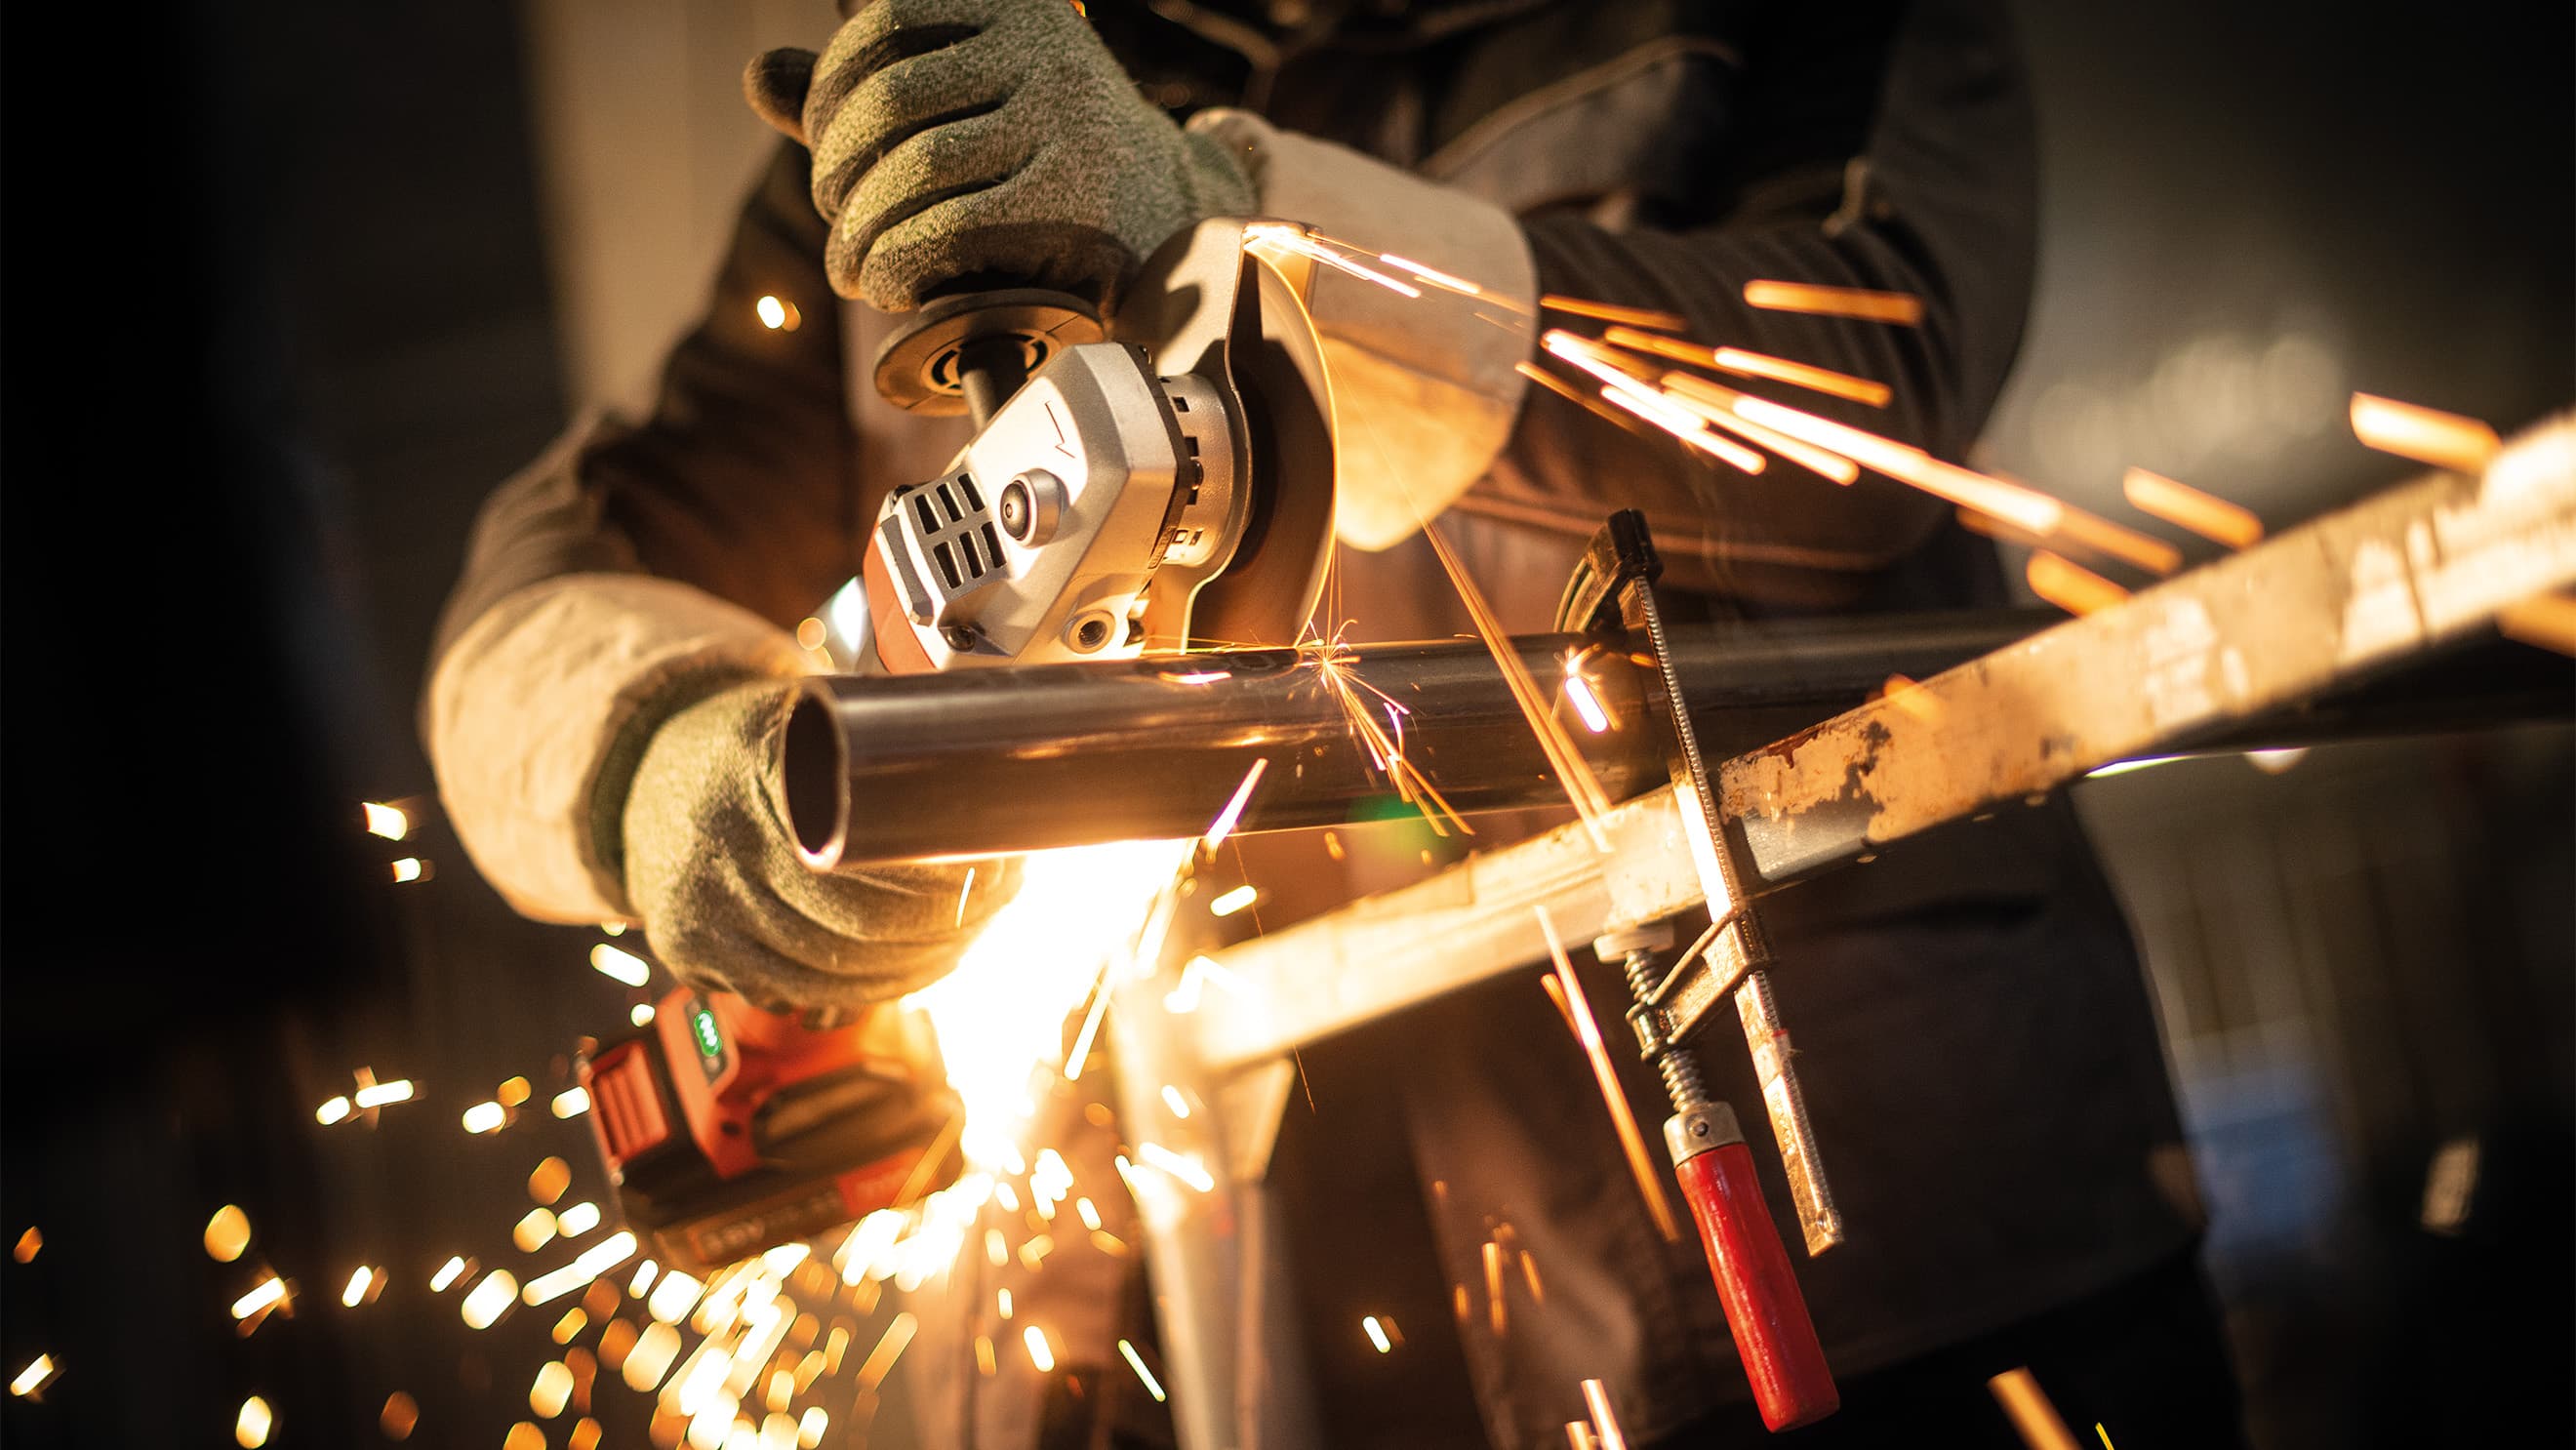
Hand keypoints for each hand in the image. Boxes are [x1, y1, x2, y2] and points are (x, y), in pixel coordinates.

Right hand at [619, 679, 1016, 1007]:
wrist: (642, 775)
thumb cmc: (748, 745)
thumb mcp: (806, 717)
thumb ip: (882, 744)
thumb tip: (999, 783)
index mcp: (752, 777)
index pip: (875, 863)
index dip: (948, 881)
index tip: (1001, 867)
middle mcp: (718, 850)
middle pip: (864, 927)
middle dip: (950, 925)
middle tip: (1000, 901)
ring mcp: (701, 913)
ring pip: (840, 975)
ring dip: (918, 966)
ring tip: (968, 935)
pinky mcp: (694, 958)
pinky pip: (799, 996)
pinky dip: (864, 990)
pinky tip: (906, 968)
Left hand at [743, 0, 1253, 310]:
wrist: (1169, 220)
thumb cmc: (1046, 161)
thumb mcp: (963, 106)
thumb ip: (863, 90)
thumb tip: (759, 74)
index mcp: (1013, 7)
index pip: (882, 30)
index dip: (827, 96)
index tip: (823, 152)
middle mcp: (1042, 49)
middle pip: (889, 104)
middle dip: (838, 174)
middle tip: (838, 222)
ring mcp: (1064, 119)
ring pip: (915, 172)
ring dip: (861, 234)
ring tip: (854, 269)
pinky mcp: (1076, 200)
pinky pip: (951, 229)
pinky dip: (899, 264)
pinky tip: (890, 286)